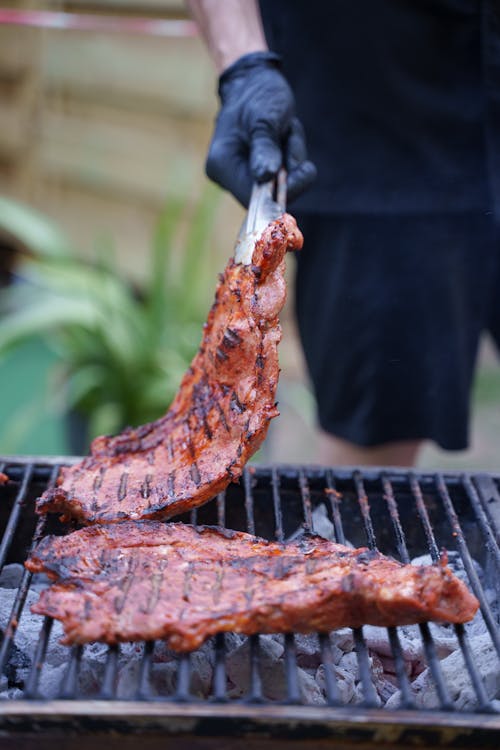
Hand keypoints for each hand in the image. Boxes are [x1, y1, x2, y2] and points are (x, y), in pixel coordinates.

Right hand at [206, 51, 316, 206]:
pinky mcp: (255, 173)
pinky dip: (291, 159)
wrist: (253, 80)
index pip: (253, 197)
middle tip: (289, 132)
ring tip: (286, 129)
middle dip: (290, 168)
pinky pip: (282, 178)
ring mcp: (241, 176)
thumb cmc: (256, 93)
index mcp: (221, 165)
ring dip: (292, 159)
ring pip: (280, 186)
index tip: (304, 169)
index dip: (282, 191)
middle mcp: (227, 176)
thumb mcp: (264, 115)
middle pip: (269, 195)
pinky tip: (284, 136)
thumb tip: (266, 176)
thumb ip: (264, 146)